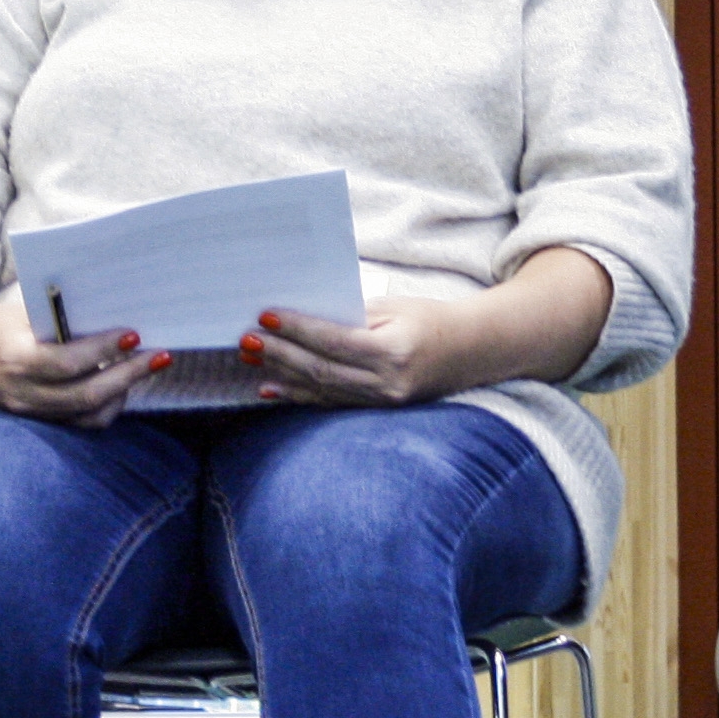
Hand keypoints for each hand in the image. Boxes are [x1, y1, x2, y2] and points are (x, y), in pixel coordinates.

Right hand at [0, 301, 164, 427]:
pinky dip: (104, 407)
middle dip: (127, 376)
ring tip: (145, 369)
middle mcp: (21, 392)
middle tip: (158, 356)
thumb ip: (60, 321)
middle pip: (84, 395)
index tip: (133, 335)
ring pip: (85, 415)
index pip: (66, 363)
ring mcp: (28, 412)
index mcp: (15, 359)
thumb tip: (112, 315)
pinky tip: (122, 387)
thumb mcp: (22, 314)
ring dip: (122, 394)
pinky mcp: (36, 422)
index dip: (103, 351)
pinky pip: (78, 424)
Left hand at [239, 300, 458, 406]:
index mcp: (395, 351)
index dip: (298, 330)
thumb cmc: (430, 319)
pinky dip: (298, 394)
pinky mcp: (378, 409)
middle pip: (322, 370)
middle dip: (280, 354)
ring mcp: (383, 401)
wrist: (472, 350)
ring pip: (321, 389)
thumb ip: (351, 316)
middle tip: (246, 340)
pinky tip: (271, 388)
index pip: (335, 341)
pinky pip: (331, 403)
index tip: (266, 317)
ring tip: (249, 359)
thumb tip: (301, 318)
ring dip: (281, 374)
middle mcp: (388, 382)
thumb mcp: (394, 308)